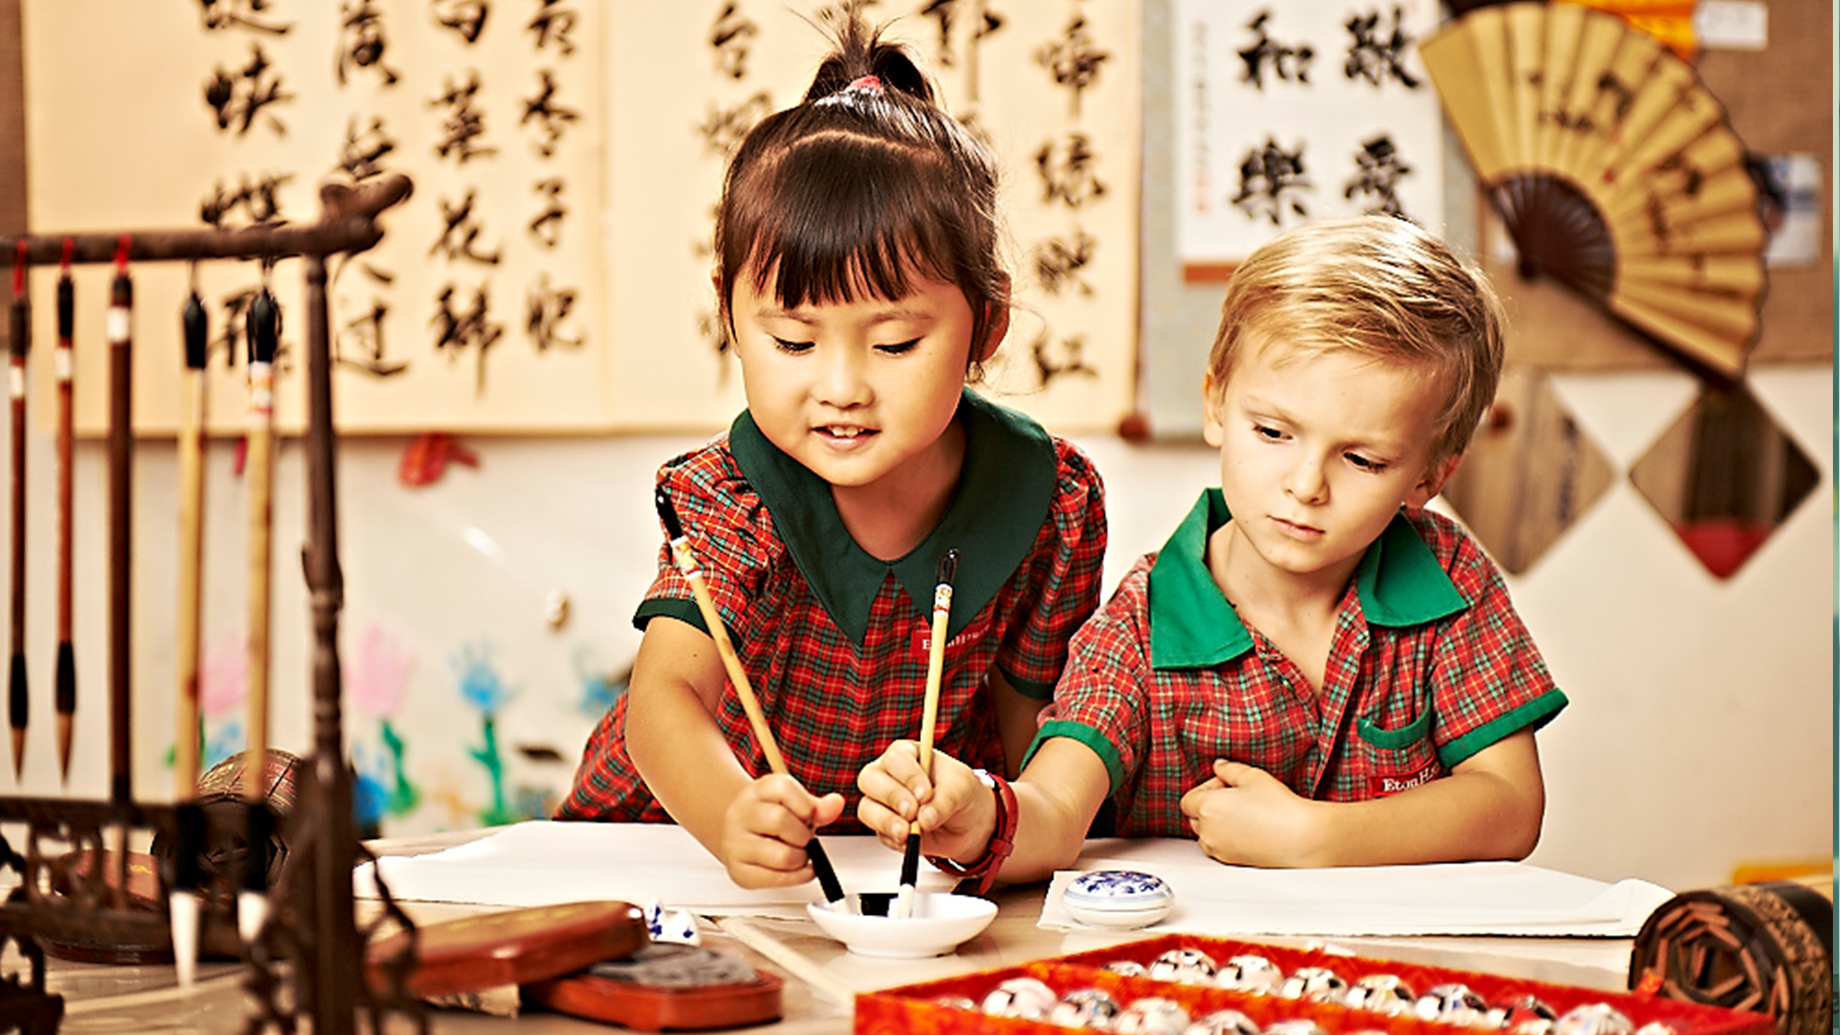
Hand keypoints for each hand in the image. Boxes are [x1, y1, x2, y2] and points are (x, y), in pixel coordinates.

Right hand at [719, 773, 845, 888]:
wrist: (737, 833)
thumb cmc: (769, 817)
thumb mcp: (793, 804)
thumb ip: (817, 807)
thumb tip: (836, 804)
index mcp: (757, 791)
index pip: (784, 788)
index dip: (806, 806)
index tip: (808, 815)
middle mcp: (741, 814)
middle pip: (780, 821)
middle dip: (803, 834)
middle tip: (803, 838)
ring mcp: (736, 844)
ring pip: (782, 856)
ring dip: (800, 859)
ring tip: (797, 853)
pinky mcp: (739, 871)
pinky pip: (776, 879)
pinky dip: (795, 877)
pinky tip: (796, 869)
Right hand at [856, 741, 993, 862]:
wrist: (967, 822)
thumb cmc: (961, 793)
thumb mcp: (961, 789)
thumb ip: (944, 800)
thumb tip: (924, 819)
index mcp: (907, 754)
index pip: (896, 758)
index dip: (908, 776)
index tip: (926, 794)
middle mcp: (888, 775)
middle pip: (870, 779)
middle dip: (892, 797)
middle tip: (912, 812)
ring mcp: (882, 802)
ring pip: (867, 808)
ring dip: (887, 822)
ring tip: (909, 833)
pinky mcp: (883, 828)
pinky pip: (879, 834)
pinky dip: (894, 840)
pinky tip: (912, 841)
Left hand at [1178, 759, 1324, 866]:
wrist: (1302, 839)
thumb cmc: (1279, 808)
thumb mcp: (1253, 777)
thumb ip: (1229, 769)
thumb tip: (1219, 766)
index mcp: (1207, 807)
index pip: (1188, 799)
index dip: (1206, 788)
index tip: (1225, 784)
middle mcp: (1208, 832)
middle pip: (1195, 817)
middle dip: (1210, 805)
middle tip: (1235, 797)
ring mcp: (1219, 850)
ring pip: (1206, 834)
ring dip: (1217, 823)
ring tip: (1244, 814)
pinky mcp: (1231, 862)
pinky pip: (1219, 847)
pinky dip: (1227, 838)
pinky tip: (1250, 829)